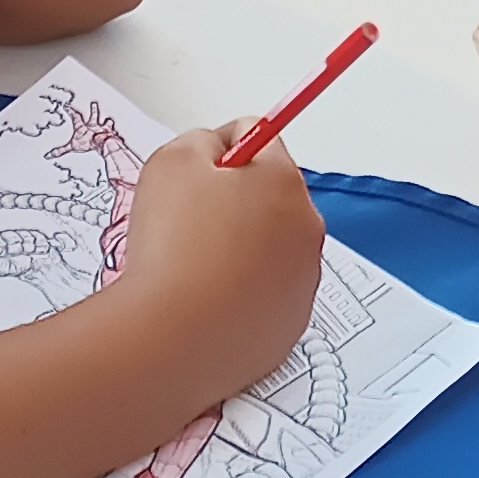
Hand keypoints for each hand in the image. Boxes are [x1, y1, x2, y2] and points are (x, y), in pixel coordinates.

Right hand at [111, 128, 325, 414]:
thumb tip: (220, 152)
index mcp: (284, 181)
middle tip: (189, 224)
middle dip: (234, 202)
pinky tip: (208, 301)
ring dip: (239, 248)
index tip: (195, 179)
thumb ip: (204, 140)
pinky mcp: (290, 326)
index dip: (219, 155)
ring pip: (269, 247)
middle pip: (270, 196)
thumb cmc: (172, 244)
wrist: (173, 337)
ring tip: (195, 268)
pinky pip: (266, 295)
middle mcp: (307, 229)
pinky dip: (242, 293)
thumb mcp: (172, 159)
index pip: (258, 140)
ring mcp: (303, 283)